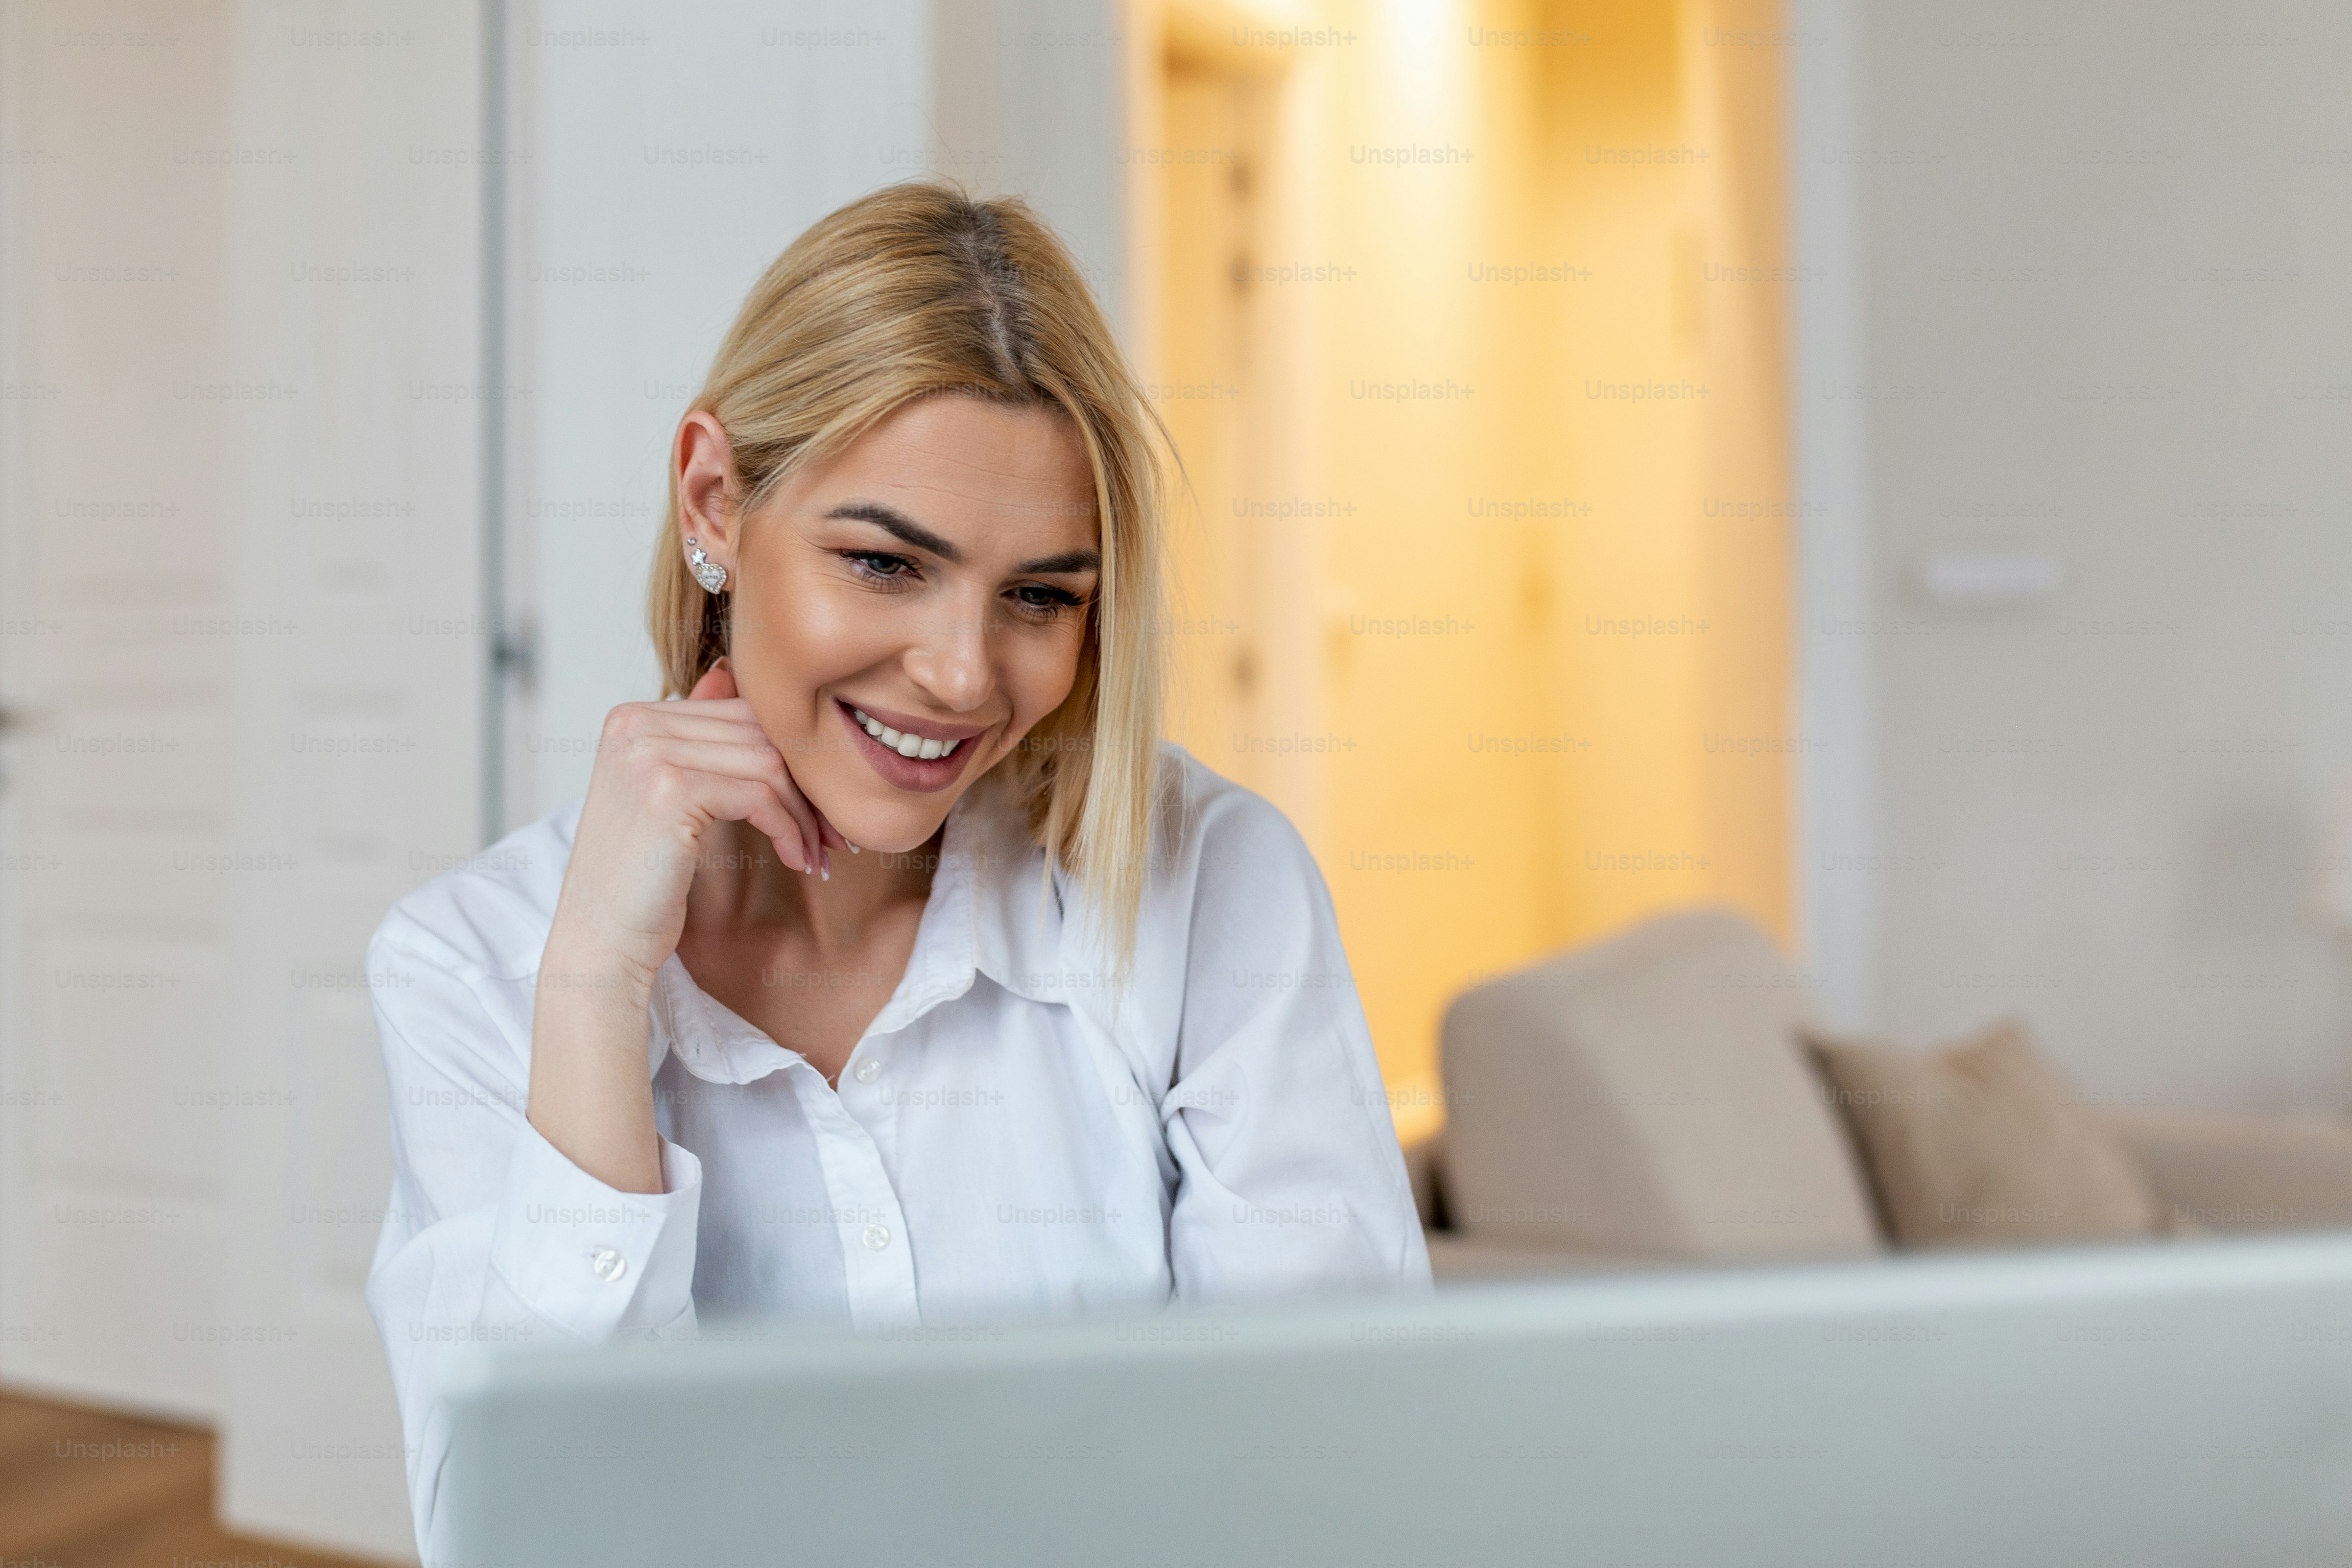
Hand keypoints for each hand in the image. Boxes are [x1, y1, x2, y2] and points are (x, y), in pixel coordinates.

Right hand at [527, 659, 844, 1192]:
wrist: (602, 943)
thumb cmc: (643, 879)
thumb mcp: (673, 798)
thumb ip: (701, 740)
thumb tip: (728, 675)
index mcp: (632, 717)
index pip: (740, 713)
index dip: (790, 757)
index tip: (819, 806)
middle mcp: (634, 723)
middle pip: (759, 731)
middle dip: (807, 782)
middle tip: (836, 831)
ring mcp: (647, 752)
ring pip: (768, 761)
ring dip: (806, 812)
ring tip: (819, 852)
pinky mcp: (669, 788)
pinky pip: (761, 793)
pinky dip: (790, 828)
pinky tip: (798, 860)